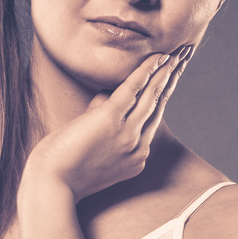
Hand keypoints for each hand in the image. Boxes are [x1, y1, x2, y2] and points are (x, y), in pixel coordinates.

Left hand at [23, 45, 192, 201]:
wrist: (51, 187)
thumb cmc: (62, 170)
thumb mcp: (90, 145)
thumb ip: (101, 118)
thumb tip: (106, 94)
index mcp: (135, 155)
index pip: (154, 115)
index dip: (165, 91)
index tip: (174, 74)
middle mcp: (138, 146)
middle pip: (160, 103)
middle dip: (174, 75)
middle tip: (186, 54)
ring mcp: (127, 134)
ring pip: (153, 95)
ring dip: (168, 69)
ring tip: (179, 51)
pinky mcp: (111, 121)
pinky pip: (134, 90)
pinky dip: (147, 71)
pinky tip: (158, 57)